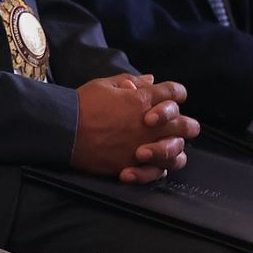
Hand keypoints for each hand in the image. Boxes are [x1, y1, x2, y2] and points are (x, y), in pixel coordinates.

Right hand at [71, 74, 198, 183]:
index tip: (168, 97)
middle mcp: (151, 125)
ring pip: (179, 153)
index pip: (175, 93)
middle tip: (175, 125)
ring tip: (162, 147)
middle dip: (184, 124)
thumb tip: (151, 80)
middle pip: (187, 125)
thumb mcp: (105, 84)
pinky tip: (146, 162)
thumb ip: (131, 81)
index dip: (175, 93)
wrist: (65, 130)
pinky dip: (157, 169)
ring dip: (174, 149)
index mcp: (144, 100)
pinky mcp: (134, 165)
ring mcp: (144, 147)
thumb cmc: (83, 104)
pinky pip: (159, 172)